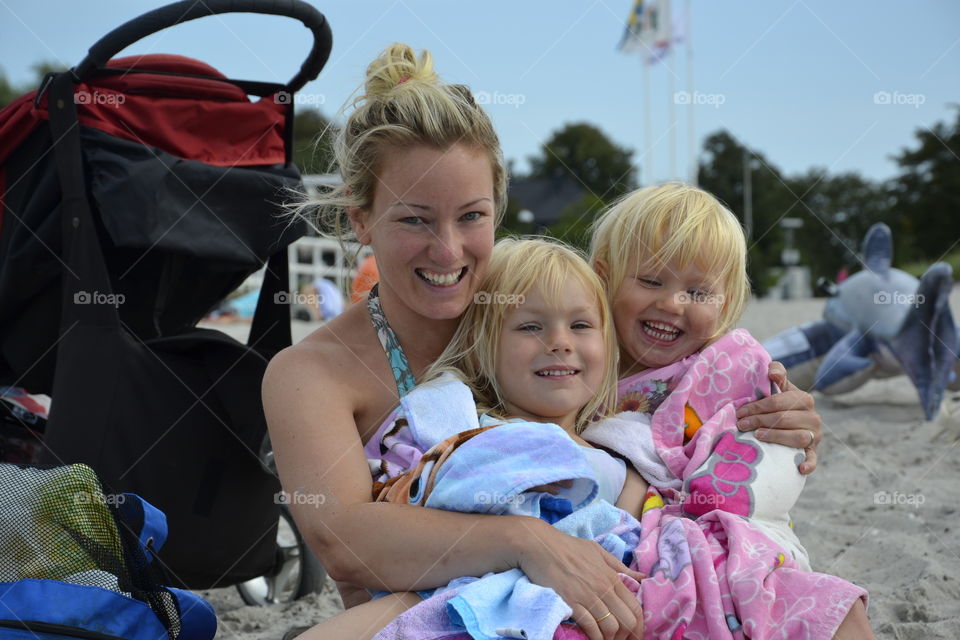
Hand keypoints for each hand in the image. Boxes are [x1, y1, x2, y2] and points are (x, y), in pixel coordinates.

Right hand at [514, 519, 644, 639]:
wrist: (539, 545)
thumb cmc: (567, 546)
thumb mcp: (597, 551)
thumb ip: (619, 566)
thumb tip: (642, 577)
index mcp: (611, 576)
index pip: (635, 607)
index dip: (639, 625)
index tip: (635, 634)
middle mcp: (603, 588)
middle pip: (627, 620)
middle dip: (628, 635)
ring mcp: (587, 596)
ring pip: (610, 627)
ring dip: (610, 638)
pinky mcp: (570, 602)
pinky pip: (589, 626)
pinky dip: (595, 637)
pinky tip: (594, 638)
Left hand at [736, 361, 821, 474]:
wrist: (791, 424)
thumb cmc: (779, 404)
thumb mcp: (780, 388)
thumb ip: (777, 374)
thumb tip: (772, 371)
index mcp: (804, 399)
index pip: (778, 401)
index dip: (757, 406)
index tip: (740, 412)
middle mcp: (813, 417)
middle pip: (784, 419)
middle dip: (760, 421)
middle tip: (741, 425)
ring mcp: (814, 435)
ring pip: (797, 437)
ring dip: (775, 437)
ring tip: (756, 436)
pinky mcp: (813, 451)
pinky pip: (813, 459)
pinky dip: (808, 464)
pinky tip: (799, 468)